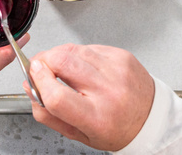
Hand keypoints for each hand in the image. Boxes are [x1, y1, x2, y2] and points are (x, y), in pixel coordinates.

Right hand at [26, 44, 154, 150]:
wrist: (150, 118)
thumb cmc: (116, 129)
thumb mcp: (78, 134)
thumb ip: (48, 114)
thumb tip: (30, 88)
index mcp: (96, 118)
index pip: (57, 96)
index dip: (38, 82)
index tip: (32, 76)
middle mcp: (108, 92)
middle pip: (62, 62)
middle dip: (42, 61)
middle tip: (39, 68)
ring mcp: (116, 70)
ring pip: (73, 49)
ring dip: (58, 55)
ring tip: (61, 68)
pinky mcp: (121, 55)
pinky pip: (88, 46)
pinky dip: (78, 54)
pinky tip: (82, 66)